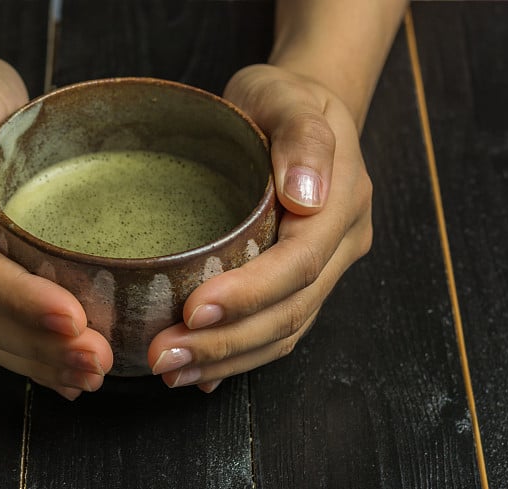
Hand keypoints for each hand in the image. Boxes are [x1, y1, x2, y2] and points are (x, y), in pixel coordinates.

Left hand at [147, 64, 372, 391]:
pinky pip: (278, 328)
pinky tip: (202, 374)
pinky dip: (240, 356)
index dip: (250, 294)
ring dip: (229, 359)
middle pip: (291, 311)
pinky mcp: (302, 281)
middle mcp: (340, 244)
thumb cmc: (282, 100)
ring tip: (173, 371)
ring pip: (285, 331)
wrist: (296, 112)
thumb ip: (301, 138)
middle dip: (228, 342)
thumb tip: (306, 196)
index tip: (193, 311)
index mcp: (341, 202)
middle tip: (166, 355)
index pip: (300, 263)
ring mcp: (325, 267)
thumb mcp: (286, 96)